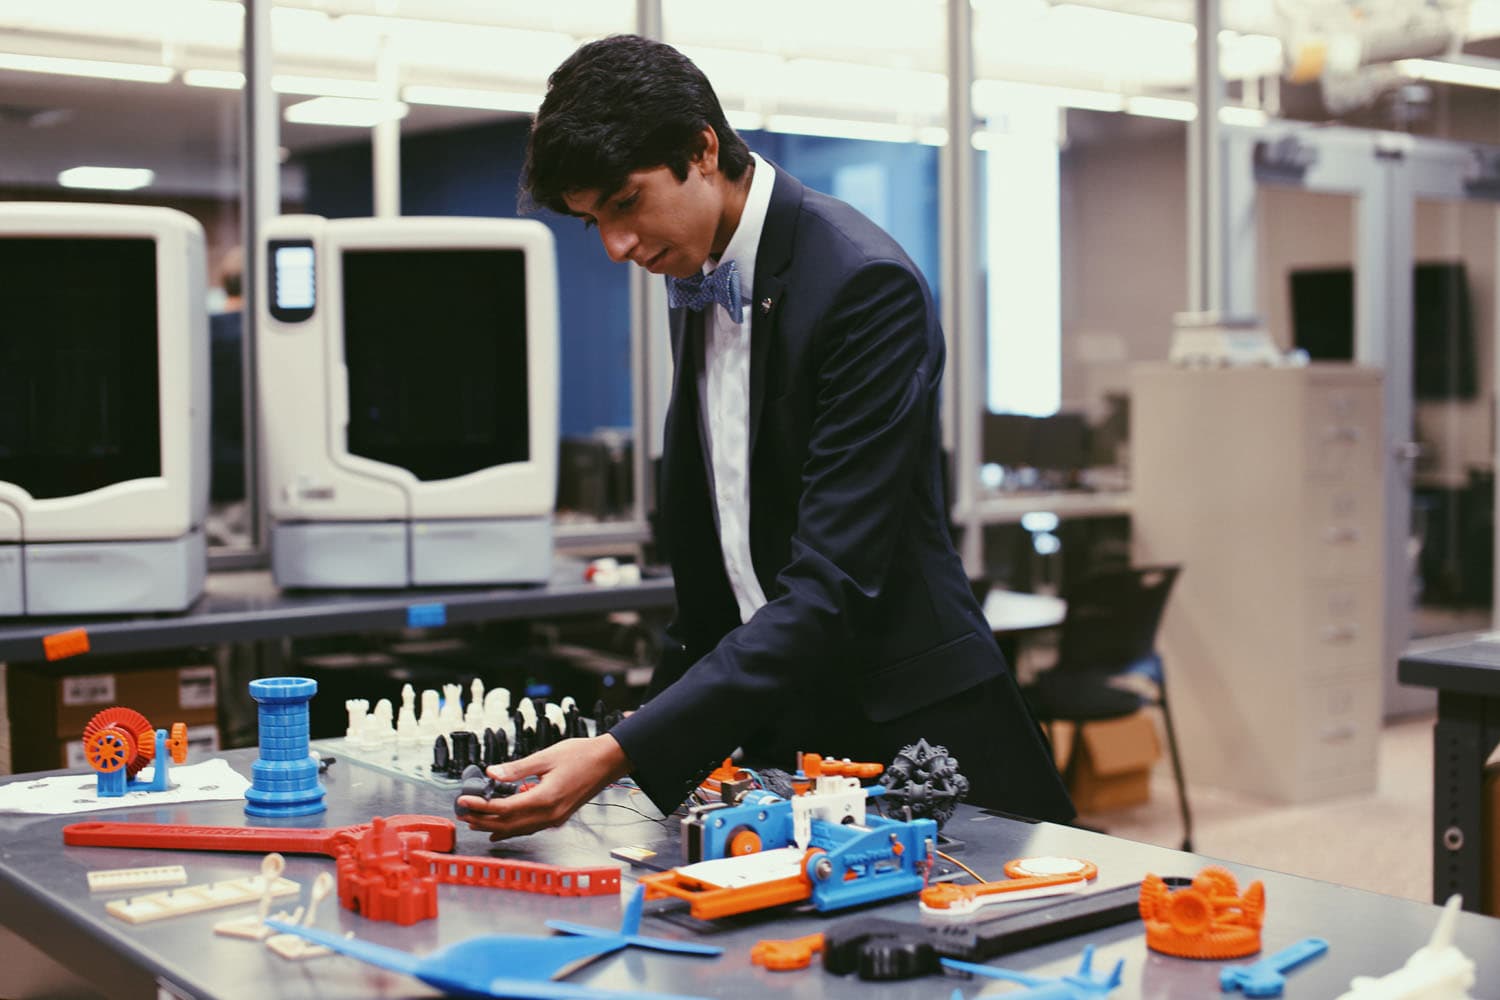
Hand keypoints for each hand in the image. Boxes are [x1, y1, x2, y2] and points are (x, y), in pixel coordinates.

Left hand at [456, 734, 631, 839]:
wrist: (609, 761)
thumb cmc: (582, 755)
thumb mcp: (545, 757)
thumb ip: (517, 769)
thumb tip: (491, 773)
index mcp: (545, 799)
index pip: (504, 808)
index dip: (481, 806)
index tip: (463, 800)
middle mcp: (549, 815)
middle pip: (507, 824)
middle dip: (482, 819)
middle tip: (462, 812)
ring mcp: (555, 819)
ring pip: (517, 830)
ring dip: (494, 827)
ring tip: (474, 821)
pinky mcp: (558, 818)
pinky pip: (529, 828)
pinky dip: (511, 829)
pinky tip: (500, 831)